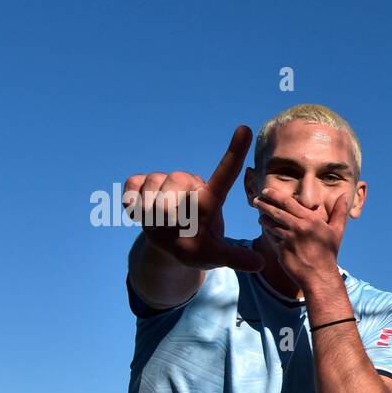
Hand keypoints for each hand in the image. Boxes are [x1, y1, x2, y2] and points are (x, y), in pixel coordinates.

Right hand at [123, 126, 264, 272]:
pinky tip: (142, 216)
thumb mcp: (216, 257)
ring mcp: (163, 180)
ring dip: (151, 212)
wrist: (170, 247)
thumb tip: (260, 264)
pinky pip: (131, 189)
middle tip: (173, 225)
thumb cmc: (198, 248)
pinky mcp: (140, 182)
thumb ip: (235, 257)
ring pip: (151, 188)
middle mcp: (188, 183)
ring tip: (161, 223)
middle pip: (175, 185)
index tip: (244, 128)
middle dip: (169, 209)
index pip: (226, 173)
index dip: (234, 151)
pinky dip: (132, 206)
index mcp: (210, 198)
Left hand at [253, 187, 344, 293]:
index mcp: (310, 220)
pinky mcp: (281, 251)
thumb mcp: (336, 231)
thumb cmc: (328, 253)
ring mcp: (289, 240)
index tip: (266, 190)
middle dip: (263, 204)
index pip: (288, 202)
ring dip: (263, 218)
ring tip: (261, 216)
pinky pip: (270, 238)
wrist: (320, 276)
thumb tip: (345, 195)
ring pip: (270, 224)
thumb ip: (339, 211)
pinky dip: (267, 232)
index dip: (274, 194)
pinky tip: (266, 230)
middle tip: (256, 200)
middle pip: (275, 211)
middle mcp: (298, 228)